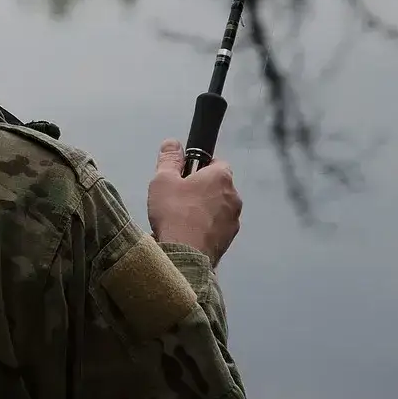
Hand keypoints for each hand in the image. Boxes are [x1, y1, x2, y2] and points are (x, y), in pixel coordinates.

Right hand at [146, 139, 242, 265]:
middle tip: (179, 197)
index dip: (200, 166)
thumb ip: (169, 159)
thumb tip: (172, 143)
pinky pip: (217, 227)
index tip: (184, 174)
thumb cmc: (174, 212)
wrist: (184, 256)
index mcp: (222, 177)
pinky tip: (188, 234)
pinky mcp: (229, 241)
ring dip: (205, 210)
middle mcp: (234, 197)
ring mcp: (234, 221)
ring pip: (219, 208)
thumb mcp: (163, 180)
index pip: (217, 162)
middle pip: (218, 186)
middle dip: (202, 189)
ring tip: (181, 218)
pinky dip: (206, 227)